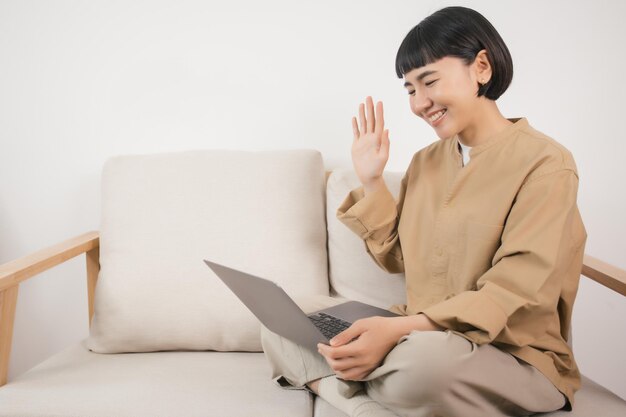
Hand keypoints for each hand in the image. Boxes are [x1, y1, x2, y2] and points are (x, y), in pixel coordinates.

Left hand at [316, 314, 444, 380]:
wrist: (397, 332)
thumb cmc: (380, 326)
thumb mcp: (361, 324)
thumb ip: (345, 335)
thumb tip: (332, 343)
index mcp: (359, 348)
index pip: (335, 354)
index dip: (324, 350)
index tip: (320, 344)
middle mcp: (363, 361)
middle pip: (337, 365)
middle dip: (326, 358)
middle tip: (323, 349)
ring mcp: (368, 367)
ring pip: (344, 374)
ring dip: (334, 367)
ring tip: (331, 357)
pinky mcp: (371, 369)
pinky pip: (355, 377)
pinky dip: (345, 373)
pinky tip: (342, 365)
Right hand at [351, 96, 389, 190]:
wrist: (369, 176)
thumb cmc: (377, 168)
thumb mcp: (383, 157)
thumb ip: (385, 144)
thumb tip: (386, 130)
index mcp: (378, 139)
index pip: (379, 122)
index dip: (379, 112)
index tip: (379, 102)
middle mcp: (371, 138)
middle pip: (370, 120)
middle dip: (370, 109)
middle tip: (369, 97)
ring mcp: (364, 140)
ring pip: (363, 124)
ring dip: (362, 114)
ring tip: (362, 104)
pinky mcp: (357, 145)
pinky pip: (356, 132)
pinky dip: (355, 125)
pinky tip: (354, 118)